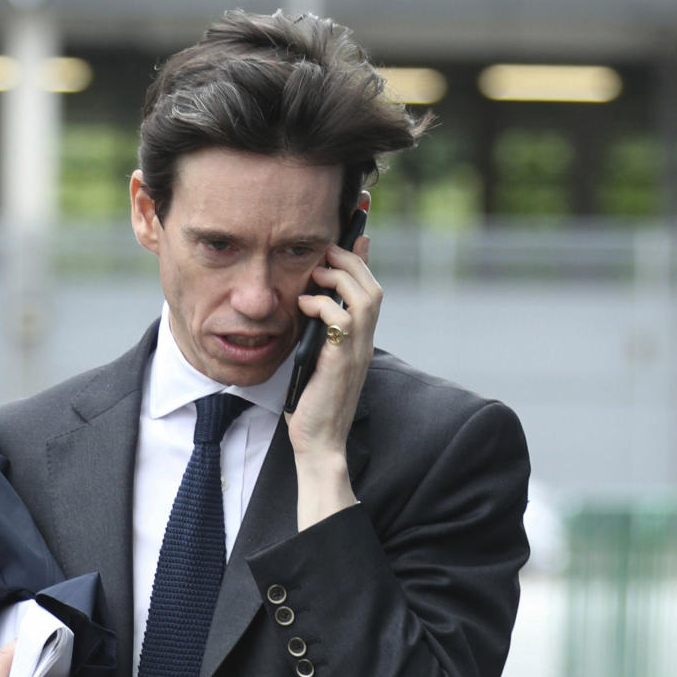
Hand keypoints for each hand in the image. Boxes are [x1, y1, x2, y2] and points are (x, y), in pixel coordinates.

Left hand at [286, 233, 381, 529]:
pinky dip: (323, 305)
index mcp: (360, 341)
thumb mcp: (315, 359)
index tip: (353, 233)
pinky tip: (304, 306)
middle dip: (350, 261)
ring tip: (317, 272)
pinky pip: (341, 320)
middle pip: (372, 287)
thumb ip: (318, 333)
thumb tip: (306, 305)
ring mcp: (357, 353)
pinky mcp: (341, 362)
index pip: (370, 289)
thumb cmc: (313, 405)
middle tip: (325, 251)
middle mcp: (364, 344)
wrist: (318, 443)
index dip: (363, 260)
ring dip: (340, 277)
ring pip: (365, 297)